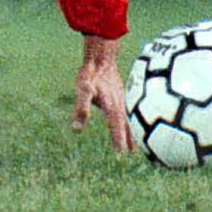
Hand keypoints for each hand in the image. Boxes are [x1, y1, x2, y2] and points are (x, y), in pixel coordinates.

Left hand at [73, 34, 130, 151]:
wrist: (101, 57)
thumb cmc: (90, 74)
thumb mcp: (83, 90)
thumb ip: (81, 109)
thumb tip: (77, 129)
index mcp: (111, 106)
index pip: (115, 126)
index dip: (118, 139)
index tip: (121, 153)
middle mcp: (119, 105)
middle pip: (125, 126)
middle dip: (128, 140)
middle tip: (133, 155)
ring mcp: (122, 100)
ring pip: (129, 120)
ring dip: (132, 132)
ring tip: (135, 146)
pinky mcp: (122, 95)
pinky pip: (129, 113)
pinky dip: (131, 122)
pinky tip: (132, 125)